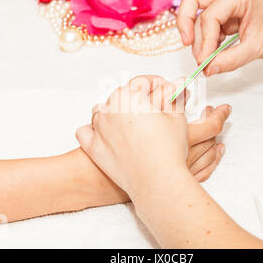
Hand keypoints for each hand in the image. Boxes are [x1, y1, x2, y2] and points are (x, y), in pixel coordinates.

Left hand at [75, 76, 228, 197]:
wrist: (157, 180)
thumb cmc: (167, 149)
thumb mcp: (176, 116)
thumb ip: (174, 98)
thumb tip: (177, 88)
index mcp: (129, 96)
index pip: (143, 82)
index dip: (158, 84)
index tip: (165, 91)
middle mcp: (109, 108)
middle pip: (122, 95)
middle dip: (138, 99)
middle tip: (154, 109)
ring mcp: (99, 128)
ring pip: (102, 111)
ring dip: (115, 112)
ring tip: (132, 124)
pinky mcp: (94, 148)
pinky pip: (86, 131)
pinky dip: (94, 130)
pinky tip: (108, 134)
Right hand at [177, 0, 262, 75]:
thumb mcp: (259, 47)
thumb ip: (232, 59)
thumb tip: (208, 69)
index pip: (210, 15)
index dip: (204, 40)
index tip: (204, 62)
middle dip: (185, 22)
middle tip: (187, 44)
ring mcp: (226, 3)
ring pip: (197, 15)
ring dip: (198, 37)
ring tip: (207, 58)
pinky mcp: (226, 15)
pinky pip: (207, 26)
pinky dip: (206, 40)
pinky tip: (213, 53)